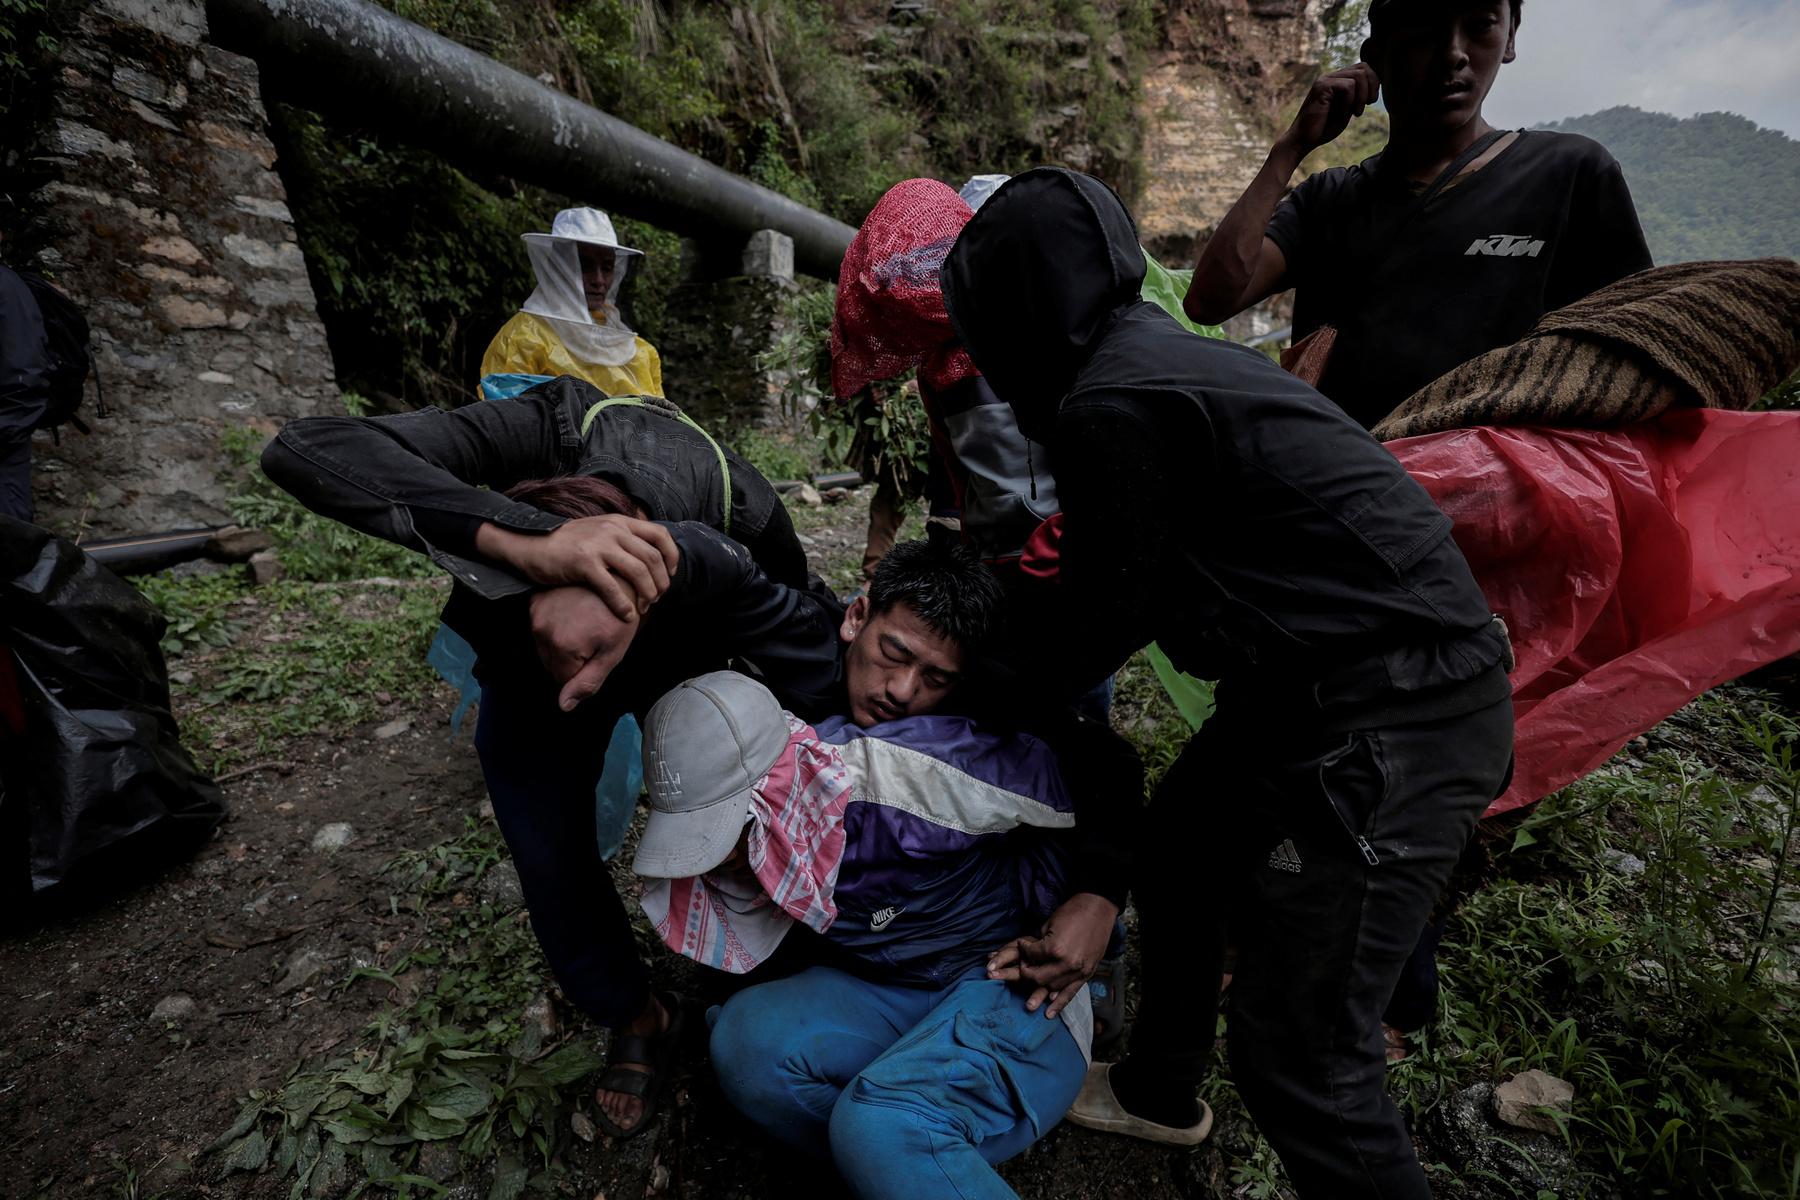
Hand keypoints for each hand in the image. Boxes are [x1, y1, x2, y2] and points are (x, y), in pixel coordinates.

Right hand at [476, 514, 677, 620]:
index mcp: (619, 522)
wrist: (529, 544)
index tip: (669, 575)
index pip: (660, 535)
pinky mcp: (583, 563)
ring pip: (638, 572)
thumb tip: (644, 554)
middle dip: (660, 582)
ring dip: (647, 594)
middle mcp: (612, 530)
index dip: (671, 557)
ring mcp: (598, 545)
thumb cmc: (565, 543)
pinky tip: (626, 616)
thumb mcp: (597, 530)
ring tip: (643, 607)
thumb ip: (620, 537)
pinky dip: (624, 605)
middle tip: (656, 598)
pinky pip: (613, 588)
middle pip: (653, 557)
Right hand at [529, 585, 642, 710]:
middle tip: (592, 636)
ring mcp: (537, 614)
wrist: (617, 578)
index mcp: (563, 646)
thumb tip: (564, 706)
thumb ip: (588, 682)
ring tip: (584, 624)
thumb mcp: (612, 653)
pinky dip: (554, 625)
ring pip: (545, 647)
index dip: (583, 670)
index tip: (598, 651)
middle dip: (571, 658)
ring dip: (561, 643)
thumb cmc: (620, 617)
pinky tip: (573, 615)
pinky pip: (540, 627)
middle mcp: (543, 631)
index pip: (563, 680)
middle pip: (551, 664)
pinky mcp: (535, 602)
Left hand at [986, 892, 1119, 1018]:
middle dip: (1026, 971)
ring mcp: (1078, 971)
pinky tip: (1049, 1013)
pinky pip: (1071, 993)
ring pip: (1052, 987)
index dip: (1023, 950)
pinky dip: (1059, 1004)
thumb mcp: (1049, 924)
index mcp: (1054, 949)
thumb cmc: (1072, 912)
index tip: (1022, 945)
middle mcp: (1066, 964)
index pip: (1030, 956)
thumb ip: (1039, 942)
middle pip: (1037, 977)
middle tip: (1024, 964)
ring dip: (1040, 986)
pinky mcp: (1086, 974)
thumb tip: (1030, 954)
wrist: (1098, 909)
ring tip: (1032, 985)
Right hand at [1280, 63, 1380, 155]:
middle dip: (1373, 86)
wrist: (1304, 140)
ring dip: (1363, 96)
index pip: (1364, 68)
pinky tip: (1342, 113)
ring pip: (1359, 75)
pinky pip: (1348, 86)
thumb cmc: (1325, 128)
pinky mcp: (1321, 86)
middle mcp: (1331, 76)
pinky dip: (1350, 101)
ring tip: (1357, 112)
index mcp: (1338, 80)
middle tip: (1368, 105)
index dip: (1374, 82)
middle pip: (1364, 67)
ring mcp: (1325, 79)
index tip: (1370, 102)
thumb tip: (1377, 83)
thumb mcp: (1349, 109)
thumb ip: (1358, 95)